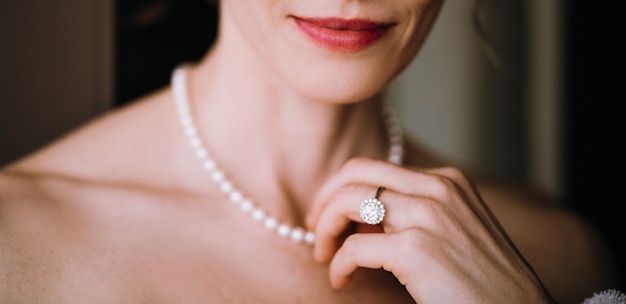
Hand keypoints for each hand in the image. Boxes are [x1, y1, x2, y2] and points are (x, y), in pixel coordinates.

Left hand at [306, 157, 554, 302]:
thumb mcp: (452, 232)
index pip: (375, 169)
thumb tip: (360, 218)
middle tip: (315, 229)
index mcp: (447, 181)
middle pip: (355, 173)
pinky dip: (338, 265)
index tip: (329, 218)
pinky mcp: (416, 250)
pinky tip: (342, 281)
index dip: (341, 190)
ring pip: (347, 201)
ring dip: (325, 228)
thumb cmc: (483, 283)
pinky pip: (353, 248)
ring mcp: (428, 216)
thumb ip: (412, 214)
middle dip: (324, 199)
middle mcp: (438, 189)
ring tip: (324, 256)